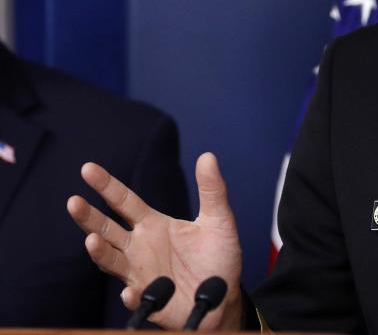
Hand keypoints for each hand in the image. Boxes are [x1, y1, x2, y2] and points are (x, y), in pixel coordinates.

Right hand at [67, 152, 243, 329]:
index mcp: (153, 225)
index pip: (124, 201)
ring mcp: (141, 273)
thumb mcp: (219, 220)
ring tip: (92, 241)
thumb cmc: (218, 256)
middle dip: (89, 217)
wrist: (224, 296)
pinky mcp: (151, 300)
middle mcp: (139, 247)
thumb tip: (208, 156)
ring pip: (111, 262)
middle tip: (74, 202)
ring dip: (100, 253)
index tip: (87, 168)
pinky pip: (136, 298)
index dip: (107, 185)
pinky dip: (131, 295)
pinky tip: (129, 291)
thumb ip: (212, 190)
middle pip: (107, 229)